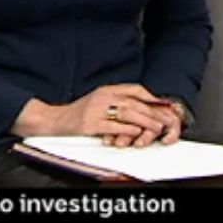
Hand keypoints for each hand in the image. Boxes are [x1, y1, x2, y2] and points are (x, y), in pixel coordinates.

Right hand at [17, 84, 179, 146]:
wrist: (56, 120)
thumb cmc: (79, 113)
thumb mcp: (98, 101)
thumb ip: (116, 101)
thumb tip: (141, 107)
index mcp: (105, 90)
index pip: (133, 89)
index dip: (151, 97)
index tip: (164, 104)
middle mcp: (102, 96)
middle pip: (134, 102)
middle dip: (153, 112)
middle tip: (165, 120)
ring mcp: (96, 109)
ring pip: (127, 113)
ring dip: (145, 121)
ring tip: (156, 128)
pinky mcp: (90, 123)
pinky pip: (114, 126)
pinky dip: (128, 130)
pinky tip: (136, 133)